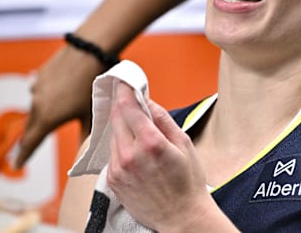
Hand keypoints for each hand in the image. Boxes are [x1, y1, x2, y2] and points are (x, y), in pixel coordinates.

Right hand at [15, 45, 102, 167]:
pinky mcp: (40, 74)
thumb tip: (84, 157)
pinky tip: (55, 94)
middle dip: (30, 137)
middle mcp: (37, 104)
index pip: (30, 143)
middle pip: (30, 127)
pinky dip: (44, 97)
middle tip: (27, 148)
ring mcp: (37, 88)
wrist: (89, 51)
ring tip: (48, 118)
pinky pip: (39, 91)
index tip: (16, 166)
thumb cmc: (93, 85)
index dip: (23, 156)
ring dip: (39, 115)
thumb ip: (85, 137)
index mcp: (47, 119)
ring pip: (35, 107)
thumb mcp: (91, 115)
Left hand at [107, 82, 221, 230]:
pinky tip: (134, 147)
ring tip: (136, 124)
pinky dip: (120, 144)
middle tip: (129, 96)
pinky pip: (112, 153)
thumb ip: (162, 119)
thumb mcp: (184, 144)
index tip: (125, 81)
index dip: (125, 90)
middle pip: (116, 118)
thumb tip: (148, 100)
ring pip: (113, 135)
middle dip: (122, 104)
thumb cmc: (188, 183)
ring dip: (121, 125)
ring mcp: (119, 169)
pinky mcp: (113, 180)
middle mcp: (130, 155)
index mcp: (151, 143)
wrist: (181, 218)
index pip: (128, 106)